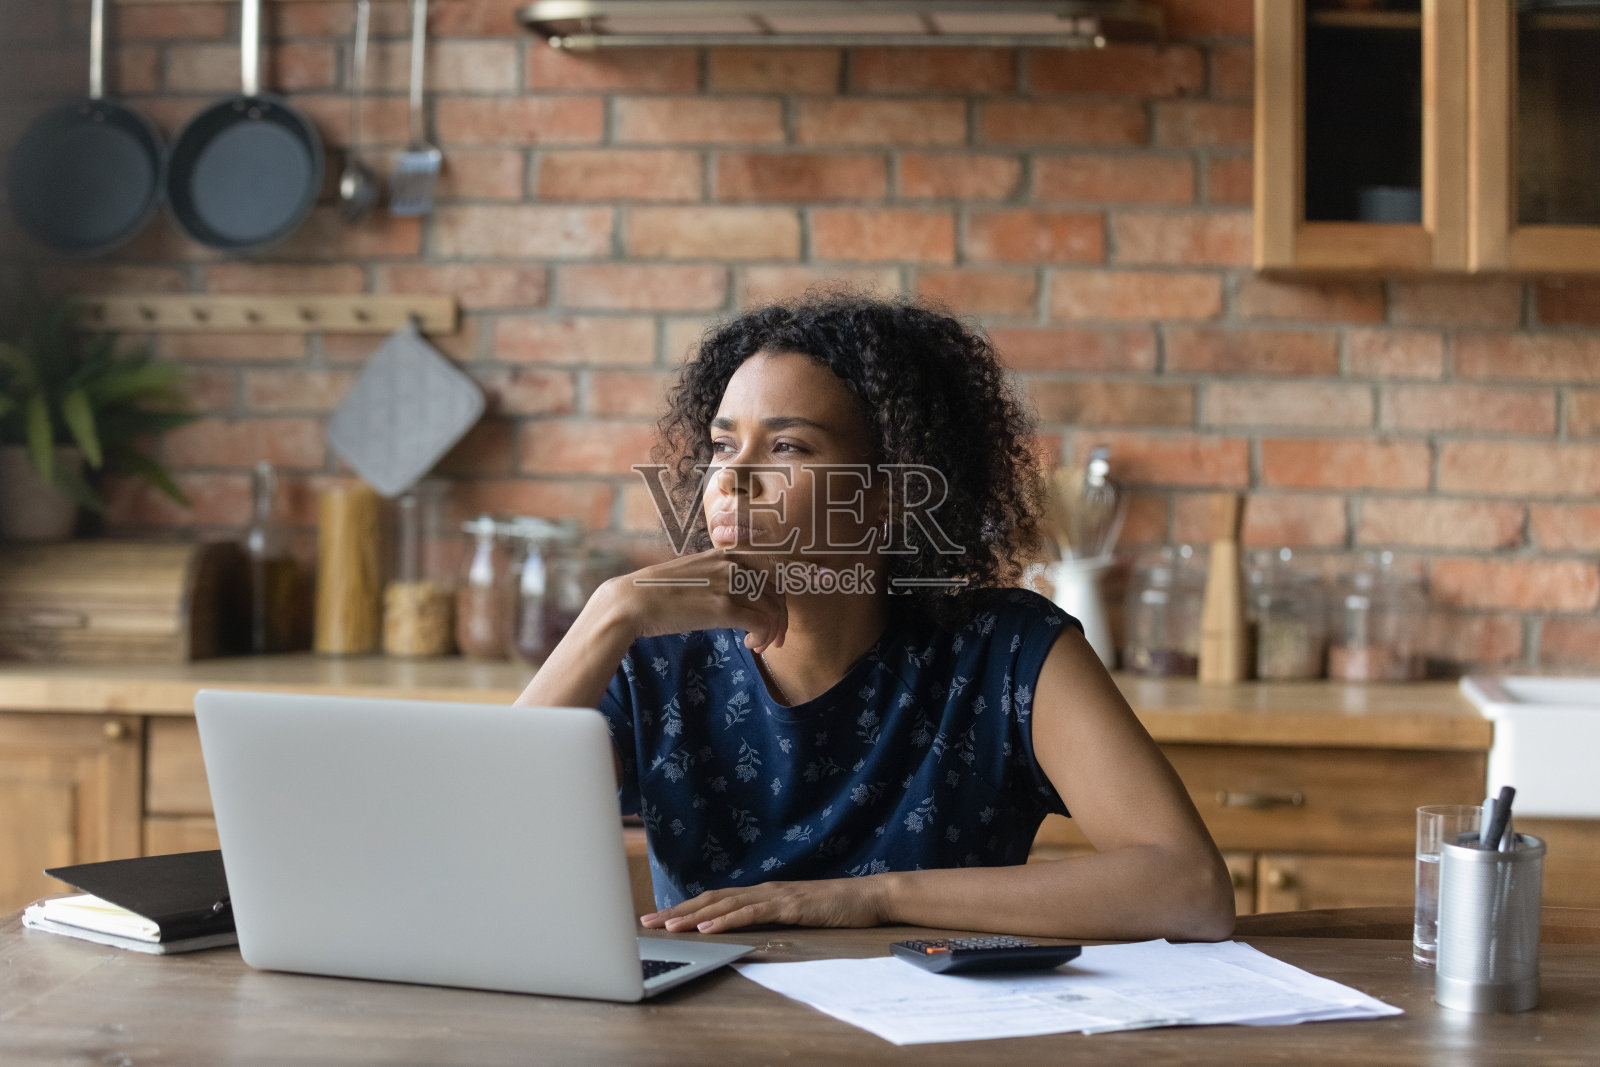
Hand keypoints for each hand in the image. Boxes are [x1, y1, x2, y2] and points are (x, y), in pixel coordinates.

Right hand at [601, 547, 788, 652]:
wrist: (634, 601)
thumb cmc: (659, 592)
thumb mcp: (696, 573)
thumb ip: (719, 578)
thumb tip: (737, 599)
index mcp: (727, 554)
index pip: (771, 570)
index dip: (778, 596)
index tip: (774, 616)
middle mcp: (733, 564)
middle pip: (777, 590)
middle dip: (781, 618)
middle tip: (776, 639)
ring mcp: (729, 584)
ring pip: (773, 608)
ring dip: (772, 631)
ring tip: (759, 646)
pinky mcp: (723, 607)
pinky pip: (761, 622)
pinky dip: (762, 637)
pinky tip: (750, 645)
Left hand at [639, 877, 888, 933]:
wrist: (868, 896)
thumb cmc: (833, 907)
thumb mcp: (794, 913)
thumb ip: (769, 917)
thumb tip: (742, 927)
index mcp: (762, 892)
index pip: (714, 899)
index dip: (684, 907)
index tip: (658, 918)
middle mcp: (763, 889)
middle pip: (710, 899)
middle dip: (677, 911)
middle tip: (647, 922)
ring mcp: (776, 896)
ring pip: (725, 905)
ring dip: (693, 916)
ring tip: (668, 926)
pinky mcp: (790, 906)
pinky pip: (752, 913)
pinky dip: (727, 920)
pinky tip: (709, 927)